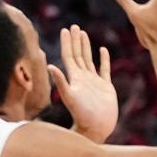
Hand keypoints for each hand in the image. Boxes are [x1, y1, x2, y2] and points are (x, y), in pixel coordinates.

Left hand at [49, 24, 117, 143]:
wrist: (96, 129)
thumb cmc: (82, 116)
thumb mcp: (70, 97)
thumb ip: (61, 82)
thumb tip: (50, 66)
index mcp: (75, 78)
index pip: (69, 56)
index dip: (67, 43)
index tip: (66, 29)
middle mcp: (83, 78)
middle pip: (78, 54)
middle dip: (76, 40)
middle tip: (74, 26)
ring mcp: (94, 82)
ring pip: (89, 60)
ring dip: (86, 47)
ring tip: (84, 34)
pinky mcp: (106, 87)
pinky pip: (104, 69)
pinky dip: (103, 59)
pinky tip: (102, 50)